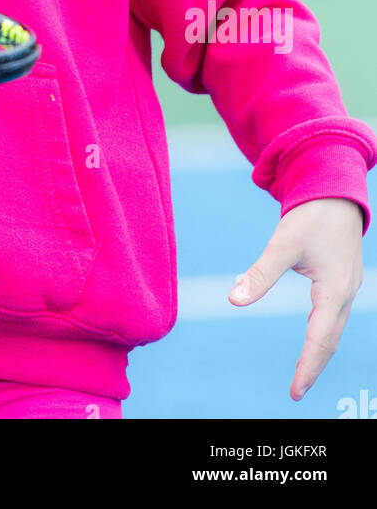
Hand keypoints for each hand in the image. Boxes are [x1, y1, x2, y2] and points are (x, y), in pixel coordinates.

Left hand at [228, 197, 364, 399]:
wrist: (335, 190)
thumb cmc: (310, 216)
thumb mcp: (282, 244)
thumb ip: (260, 274)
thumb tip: (233, 299)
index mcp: (334, 291)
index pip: (320, 340)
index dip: (307, 367)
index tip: (294, 391)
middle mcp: (345, 294)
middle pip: (330, 340)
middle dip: (314, 365)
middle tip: (297, 390)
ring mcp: (348, 287)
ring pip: (334, 329)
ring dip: (319, 351)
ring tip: (303, 371)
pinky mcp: (343, 280)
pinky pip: (335, 316)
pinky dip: (324, 333)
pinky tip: (313, 339)